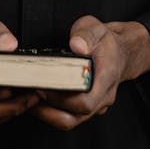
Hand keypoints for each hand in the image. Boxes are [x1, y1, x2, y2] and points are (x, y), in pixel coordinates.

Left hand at [29, 16, 149, 131]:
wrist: (120, 51)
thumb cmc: (105, 40)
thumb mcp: (95, 28)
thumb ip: (85, 35)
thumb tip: (77, 46)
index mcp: (106, 77)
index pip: (86, 101)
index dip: (62, 98)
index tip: (43, 86)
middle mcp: (103, 97)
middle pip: (75, 116)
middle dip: (48, 109)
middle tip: (29, 93)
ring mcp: (96, 105)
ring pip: (71, 120)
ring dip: (48, 113)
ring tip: (30, 97)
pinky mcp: (87, 108)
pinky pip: (70, 116)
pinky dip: (52, 111)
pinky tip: (38, 97)